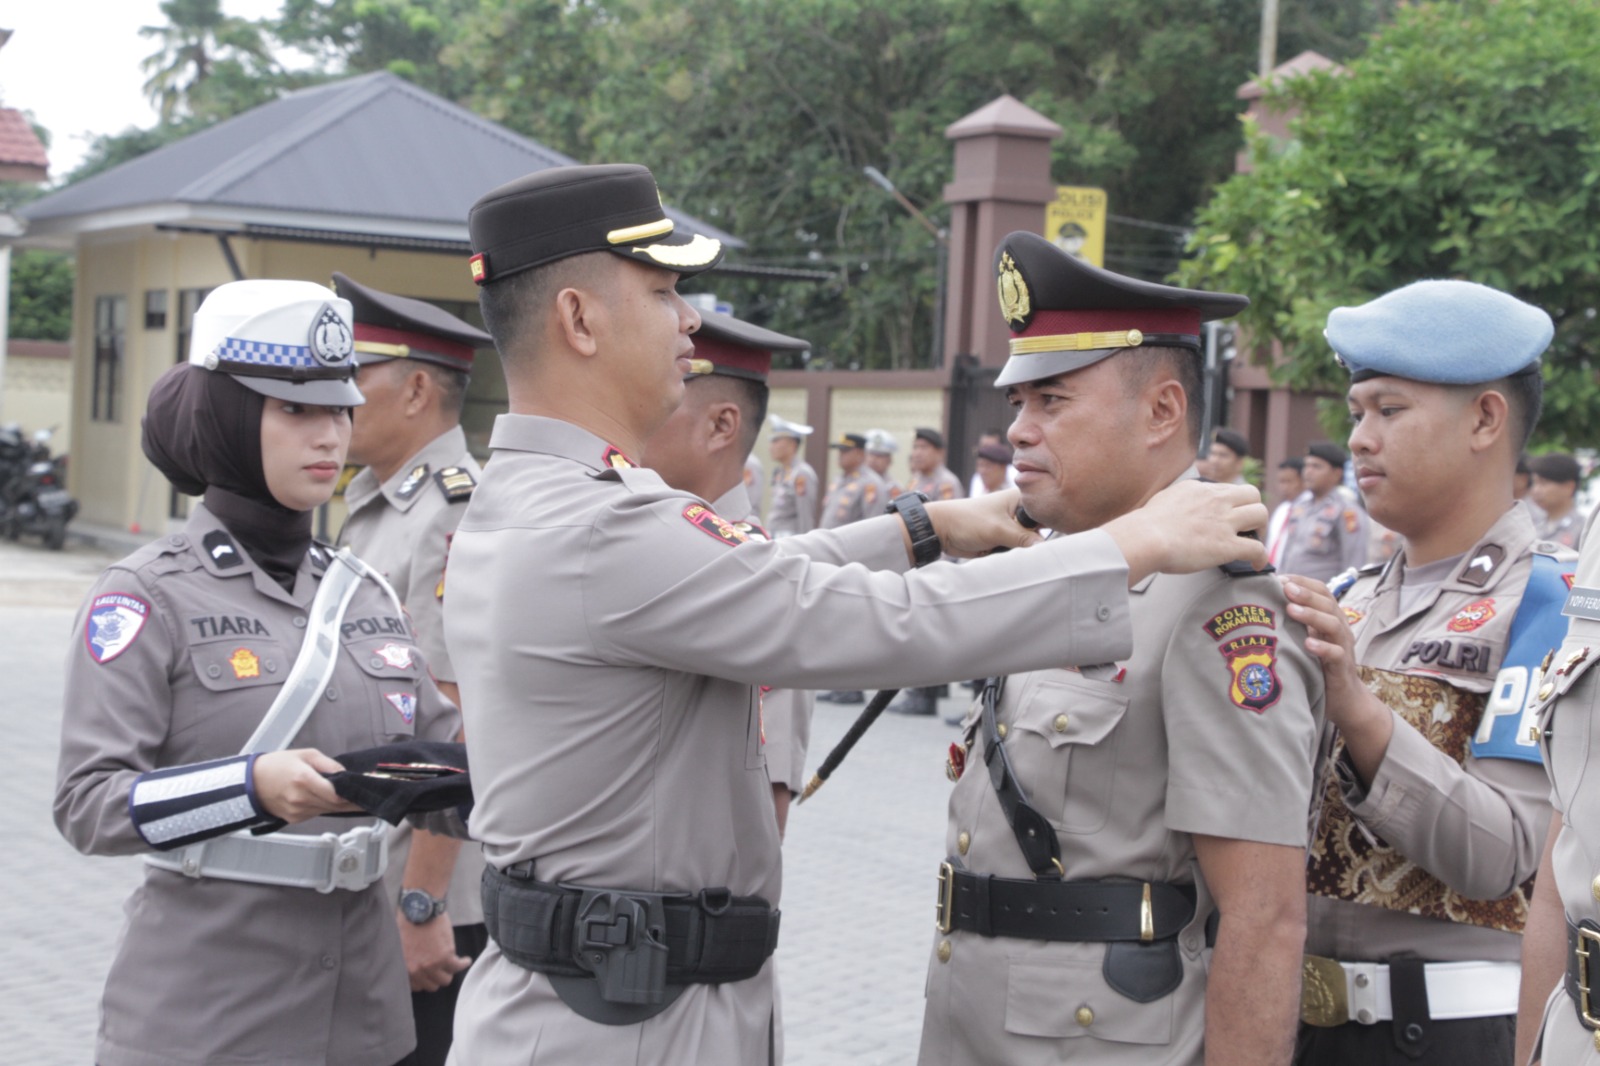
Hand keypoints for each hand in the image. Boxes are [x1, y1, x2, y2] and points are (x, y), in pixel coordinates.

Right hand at [252, 748, 358, 822]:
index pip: (336, 795)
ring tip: (349, 797)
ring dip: (339, 805)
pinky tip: (324, 799)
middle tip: (366, 798)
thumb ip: (329, 764)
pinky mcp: (294, 819)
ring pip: (328, 811)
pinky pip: (316, 814)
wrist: (251, 782)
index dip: (353, 795)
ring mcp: (297, 811)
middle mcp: (301, 798)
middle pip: (335, 806)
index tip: (366, 793)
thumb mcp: (306, 755)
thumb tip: (346, 775)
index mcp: (304, 779)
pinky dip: (324, 807)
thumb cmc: (277, 765)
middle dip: (351, 802)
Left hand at [396, 910, 470, 991]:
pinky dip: (464, 963)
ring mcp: (432, 965)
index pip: (417, 987)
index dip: (425, 979)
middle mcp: (417, 971)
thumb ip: (408, 960)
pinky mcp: (446, 957)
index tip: (430, 974)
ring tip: (454, 965)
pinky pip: (458, 967)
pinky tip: (465, 960)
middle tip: (441, 969)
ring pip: (446, 980)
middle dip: (437, 977)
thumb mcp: (402, 947)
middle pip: (432, 986)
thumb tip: (416, 966)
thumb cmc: (408, 922)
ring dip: (450, 972)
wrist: (419, 909)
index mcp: (405, 968)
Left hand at [924, 488, 1043, 557]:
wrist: (942, 531)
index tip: (1057, 540)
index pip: (1046, 511)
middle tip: (1033, 552)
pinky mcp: (1003, 540)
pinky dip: (1013, 556)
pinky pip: (1016, 551)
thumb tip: (1045, 548)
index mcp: (1020, 499)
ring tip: (1015, 553)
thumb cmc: (967, 520)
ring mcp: (1011, 527)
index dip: (1054, 524)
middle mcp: (1018, 512)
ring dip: (1022, 551)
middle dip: (1036, 543)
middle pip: (1039, 530)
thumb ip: (1024, 539)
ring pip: (1028, 544)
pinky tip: (1008, 557)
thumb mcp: (998, 530)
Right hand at [1103, 480, 1266, 581]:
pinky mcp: (1228, 545)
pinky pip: (1258, 548)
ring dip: (1261, 529)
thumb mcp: (1165, 498)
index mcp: (1201, 489)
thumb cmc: (1146, 524)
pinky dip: (1262, 557)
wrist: (1146, 537)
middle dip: (1253, 509)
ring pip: (1261, 515)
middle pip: (1252, 494)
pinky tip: (1258, 565)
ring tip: (1253, 542)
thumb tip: (1178, 506)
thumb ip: (1179, 498)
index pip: (1229, 489)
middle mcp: (1217, 501)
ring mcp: (1225, 522)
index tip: (1230, 515)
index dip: (1233, 503)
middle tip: (1247, 526)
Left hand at [1279, 576, 1364, 709]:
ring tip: (1291, 610)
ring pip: (1333, 624)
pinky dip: (1323, 647)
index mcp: (1330, 616)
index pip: (1321, 590)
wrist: (1343, 697)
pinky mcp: (1342, 667)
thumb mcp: (1306, 637)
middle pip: (1327, 603)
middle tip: (1285, 588)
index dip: (1302, 581)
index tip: (1279, 577)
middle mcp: (1339, 628)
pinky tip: (1308, 643)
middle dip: (1305, 593)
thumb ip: (1294, 620)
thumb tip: (1264, 599)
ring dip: (1311, 615)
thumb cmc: (1318, 663)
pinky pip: (1336, 654)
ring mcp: (1342, 646)